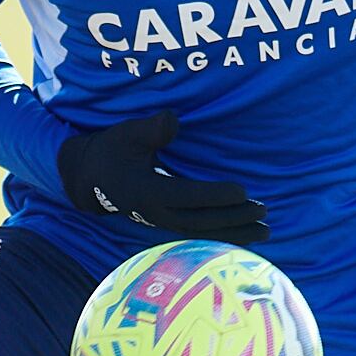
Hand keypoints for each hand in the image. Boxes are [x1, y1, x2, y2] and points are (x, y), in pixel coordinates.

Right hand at [56, 110, 268, 242]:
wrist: (89, 178)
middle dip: (234, 218)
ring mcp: (162, 223)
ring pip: (203, 233)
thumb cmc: (111, 150)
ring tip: (265, 232)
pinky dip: (224, 237)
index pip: (187, 196)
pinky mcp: (168, 225)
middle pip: (201, 221)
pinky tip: (247, 236)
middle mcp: (156, 213)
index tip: (242, 191)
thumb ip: (150, 129)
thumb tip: (172, 119)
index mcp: (147, 191)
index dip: (215, 195)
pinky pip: (200, 235)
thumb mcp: (126, 134)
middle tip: (263, 211)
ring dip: (234, 234)